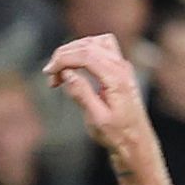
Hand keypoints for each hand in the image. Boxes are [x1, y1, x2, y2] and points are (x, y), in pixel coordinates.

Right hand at [42, 34, 148, 148]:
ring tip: (61, 70)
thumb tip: (66, 74)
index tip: (48, 72)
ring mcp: (122, 66)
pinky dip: (84, 52)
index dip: (64, 59)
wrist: (136, 141)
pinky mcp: (119, 69)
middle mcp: (121, 67)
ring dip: (75, 50)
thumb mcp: (96, 119)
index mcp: (116, 79)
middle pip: (89, 45)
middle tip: (50, 74)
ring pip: (95, 43)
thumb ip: (81, 94)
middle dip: (65, 55)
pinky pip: (101, 49)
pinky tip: (74, 68)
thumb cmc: (117, 134)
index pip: (87, 54)